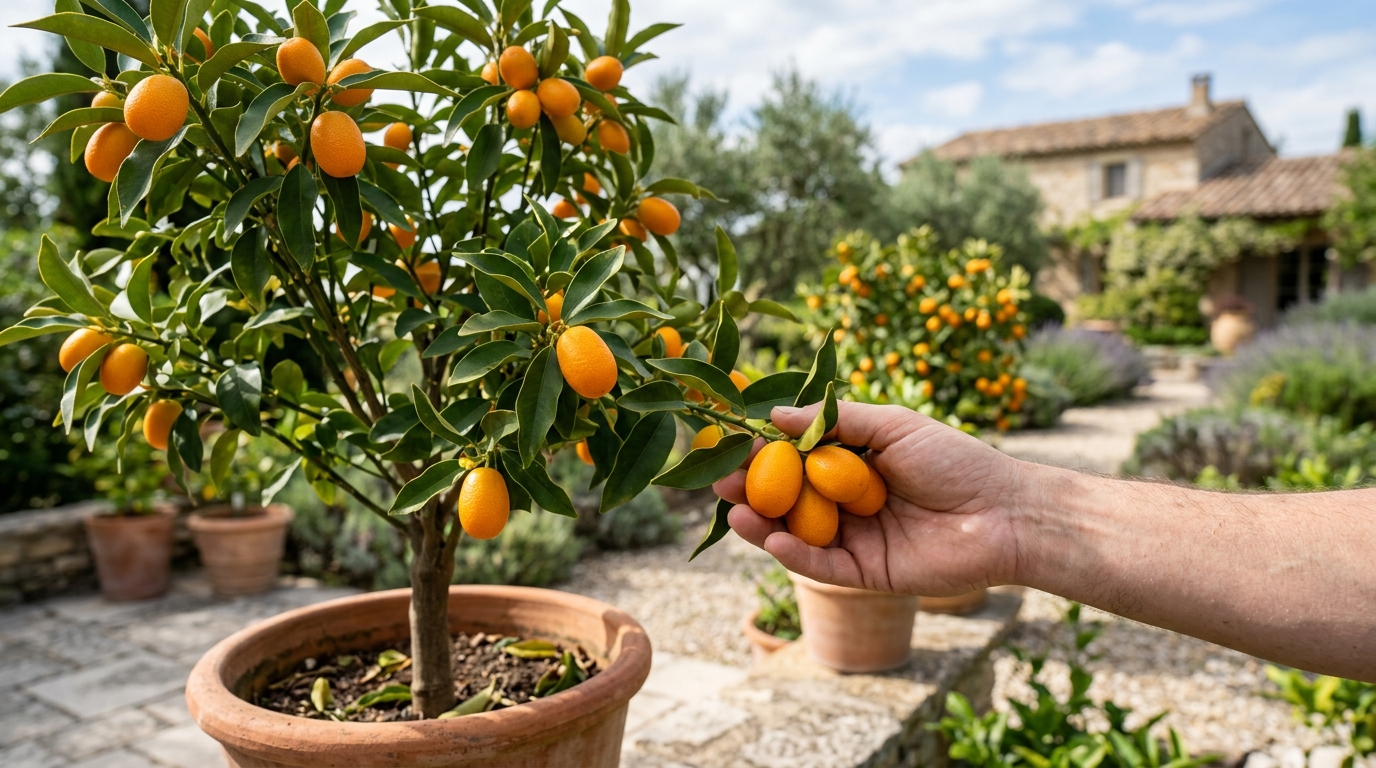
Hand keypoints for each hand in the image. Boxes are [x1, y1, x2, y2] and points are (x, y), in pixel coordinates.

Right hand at [713, 400, 1020, 595]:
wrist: (1005, 513)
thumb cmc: (956, 460)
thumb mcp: (893, 425)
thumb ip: (833, 420)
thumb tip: (774, 415)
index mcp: (855, 464)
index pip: (798, 460)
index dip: (765, 454)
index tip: (734, 444)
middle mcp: (849, 503)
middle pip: (789, 499)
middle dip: (753, 491)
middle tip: (720, 481)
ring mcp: (856, 539)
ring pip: (797, 534)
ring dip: (761, 525)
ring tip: (735, 510)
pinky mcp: (866, 573)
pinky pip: (822, 565)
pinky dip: (794, 554)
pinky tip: (771, 538)